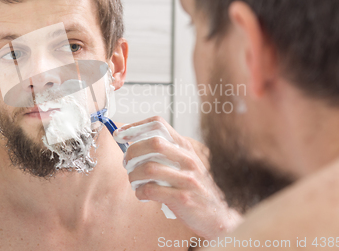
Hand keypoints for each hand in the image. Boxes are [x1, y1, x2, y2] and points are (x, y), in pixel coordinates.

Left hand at [114, 116, 241, 239]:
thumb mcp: (184, 163)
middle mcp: (187, 159)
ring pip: (148, 168)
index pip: (158, 124)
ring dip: (133, 175)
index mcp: (185, 146)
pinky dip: (140, 192)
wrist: (218, 214)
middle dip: (132, 152)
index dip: (134, 127)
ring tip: (134, 181)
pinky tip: (142, 194)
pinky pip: (151, 190)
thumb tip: (130, 144)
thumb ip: (163, 152)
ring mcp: (187, 179)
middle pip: (152, 142)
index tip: (120, 134)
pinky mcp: (183, 199)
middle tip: (126, 163)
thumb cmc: (194, 187)